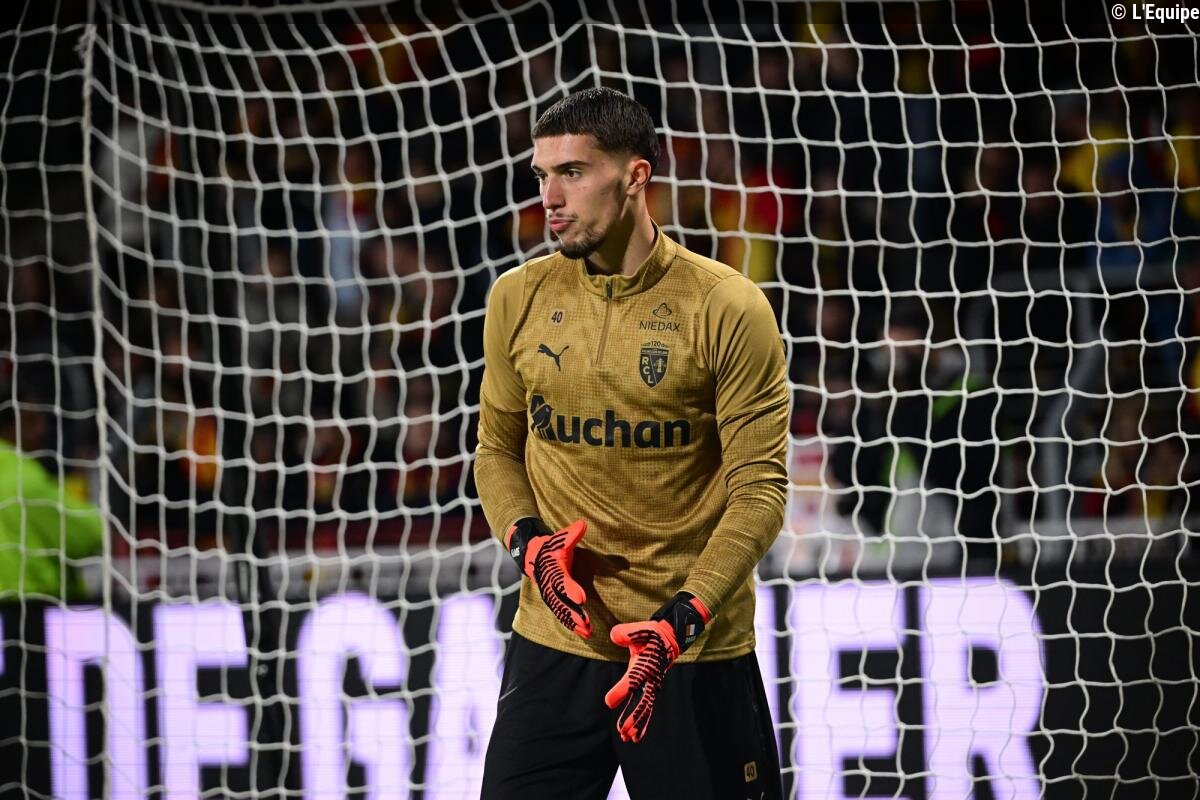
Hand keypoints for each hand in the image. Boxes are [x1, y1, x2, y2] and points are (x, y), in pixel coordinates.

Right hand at [505, 518, 590, 637]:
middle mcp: (550, 585)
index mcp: (553, 570)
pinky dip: (571, 624)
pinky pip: (561, 614)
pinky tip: (584, 634)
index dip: (571, 589)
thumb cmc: (551, 546)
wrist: (532, 556)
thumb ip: (572, 534)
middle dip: (573, 613)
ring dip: (573, 622)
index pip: (562, 581)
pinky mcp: (553, 600)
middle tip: (586, 623)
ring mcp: (550, 595)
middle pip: (561, 601)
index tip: (582, 598)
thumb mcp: (561, 539)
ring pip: (561, 611)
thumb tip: (582, 524)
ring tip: (587, 632)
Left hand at [604, 591, 710, 742]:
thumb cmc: (652, 635)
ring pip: (645, 708)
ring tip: (626, 738)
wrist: (669, 640)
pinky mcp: (652, 689)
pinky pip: (647, 708)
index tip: (609, 702)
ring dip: (637, 723)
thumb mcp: (641, 630)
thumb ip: (627, 633)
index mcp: (646, 665)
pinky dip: (641, 722)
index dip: (621, 691)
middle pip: (643, 701)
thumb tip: (614, 636)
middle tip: (623, 731)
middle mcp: (651, 679)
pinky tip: (634, 736)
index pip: (632, 680)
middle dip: (633, 717)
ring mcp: (653, 685)